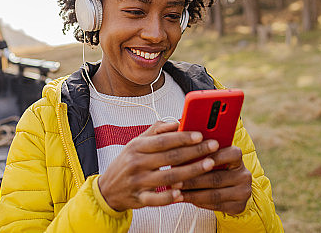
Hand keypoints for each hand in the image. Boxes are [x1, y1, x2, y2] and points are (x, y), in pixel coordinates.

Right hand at [97, 121, 219, 211]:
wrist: (107, 189)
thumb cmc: (128, 162)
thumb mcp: (136, 143)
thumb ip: (156, 131)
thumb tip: (177, 122)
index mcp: (136, 147)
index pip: (163, 140)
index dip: (183, 137)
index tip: (201, 134)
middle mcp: (136, 163)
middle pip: (170, 157)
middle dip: (194, 151)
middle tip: (213, 147)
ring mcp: (137, 182)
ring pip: (168, 177)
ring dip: (190, 172)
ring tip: (209, 165)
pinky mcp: (139, 199)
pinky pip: (156, 199)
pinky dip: (169, 197)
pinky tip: (183, 192)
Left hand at [177, 145, 252, 214]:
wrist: (232, 187)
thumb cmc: (215, 167)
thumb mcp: (211, 156)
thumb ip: (201, 152)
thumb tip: (181, 147)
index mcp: (238, 157)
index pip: (229, 154)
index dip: (212, 156)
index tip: (191, 158)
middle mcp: (244, 175)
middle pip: (216, 178)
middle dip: (193, 180)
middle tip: (174, 181)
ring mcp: (243, 192)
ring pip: (215, 195)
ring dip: (193, 194)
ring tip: (176, 193)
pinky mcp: (239, 206)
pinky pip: (216, 206)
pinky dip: (199, 203)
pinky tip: (186, 199)